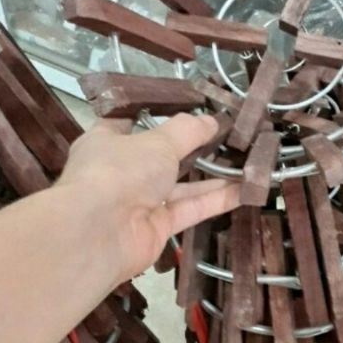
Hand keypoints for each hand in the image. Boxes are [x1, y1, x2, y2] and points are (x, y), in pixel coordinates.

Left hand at [57, 113, 239, 282]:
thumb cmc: (119, 172)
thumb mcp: (158, 142)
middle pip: (162, 155)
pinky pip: (191, 208)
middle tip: (226, 134)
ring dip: (211, 174)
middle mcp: (122, 171)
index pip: (131, 122)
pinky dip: (216, 199)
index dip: (157, 114)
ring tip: (244, 159)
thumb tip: (212, 120)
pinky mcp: (158, 227)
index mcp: (108, 142)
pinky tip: (244, 189)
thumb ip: (188, 130)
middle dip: (193, 146)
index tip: (186, 107)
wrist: (98, 234)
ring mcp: (140, 201)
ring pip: (181, 184)